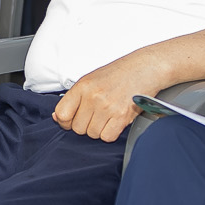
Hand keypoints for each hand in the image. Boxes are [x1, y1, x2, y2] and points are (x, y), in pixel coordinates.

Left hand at [51, 51, 178, 143]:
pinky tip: (115, 121)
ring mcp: (108, 107)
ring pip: (93, 134)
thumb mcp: (91, 79)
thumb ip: (74, 98)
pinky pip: (107, 136)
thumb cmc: (119, 73)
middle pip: (78, 128)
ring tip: (107, 116)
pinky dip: (111, 132)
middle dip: (85, 125)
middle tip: (96, 115)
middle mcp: (93, 97)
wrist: (145, 68)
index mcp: (83, 86)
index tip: (71, 120)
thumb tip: (58, 117)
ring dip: (99, 129)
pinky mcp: (122, 116)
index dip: (65, 121)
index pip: (62, 114)